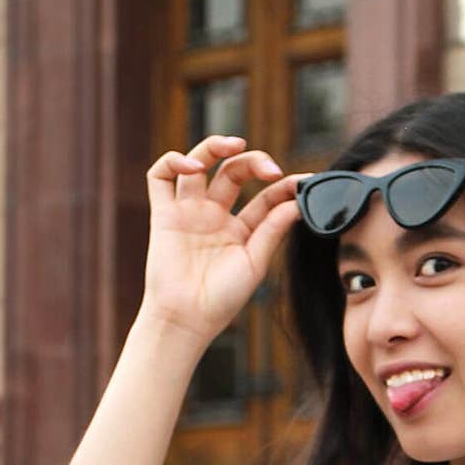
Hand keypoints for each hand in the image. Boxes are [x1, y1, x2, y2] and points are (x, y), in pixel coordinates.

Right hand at [140, 134, 313, 346]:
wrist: (188, 319)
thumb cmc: (222, 300)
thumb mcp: (255, 262)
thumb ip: (273, 230)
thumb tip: (297, 202)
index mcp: (241, 229)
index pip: (266, 197)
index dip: (285, 186)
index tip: (305, 182)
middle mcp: (215, 216)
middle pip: (234, 172)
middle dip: (253, 162)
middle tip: (270, 169)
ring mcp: (189, 212)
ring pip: (199, 163)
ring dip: (214, 147)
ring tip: (234, 145)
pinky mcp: (164, 214)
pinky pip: (160, 177)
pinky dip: (173, 161)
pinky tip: (194, 166)